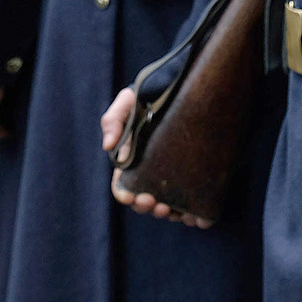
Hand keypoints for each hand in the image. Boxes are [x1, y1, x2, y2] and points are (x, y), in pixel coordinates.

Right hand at [100, 88, 213, 228]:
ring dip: (166, 213)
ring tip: (172, 210)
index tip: (133, 197)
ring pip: (164, 203)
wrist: (177, 87)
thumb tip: (107, 146)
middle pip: (143, 199)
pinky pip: (188, 199)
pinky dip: (189, 212)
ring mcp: (169, 174)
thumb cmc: (147, 95)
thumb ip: (113, 120)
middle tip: (157, 205)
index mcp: (130, 161)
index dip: (125, 196)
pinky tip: (194, 215)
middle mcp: (148, 172)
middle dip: (147, 206)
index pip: (122, 186)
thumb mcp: (127, 103)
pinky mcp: (189, 173)